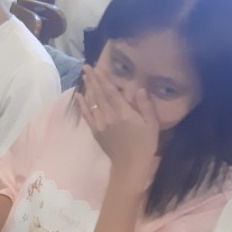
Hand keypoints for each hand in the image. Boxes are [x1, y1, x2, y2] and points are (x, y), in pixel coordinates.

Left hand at [77, 65, 158, 179]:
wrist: (130, 164)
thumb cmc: (145, 144)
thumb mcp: (152, 124)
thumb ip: (146, 106)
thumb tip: (140, 89)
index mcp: (124, 113)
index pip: (111, 92)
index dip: (103, 79)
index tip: (97, 68)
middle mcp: (109, 117)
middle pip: (99, 94)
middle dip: (92, 79)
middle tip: (86, 67)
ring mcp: (100, 124)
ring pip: (92, 102)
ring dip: (87, 88)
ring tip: (84, 76)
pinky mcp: (95, 131)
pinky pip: (87, 115)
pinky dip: (82, 104)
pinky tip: (79, 95)